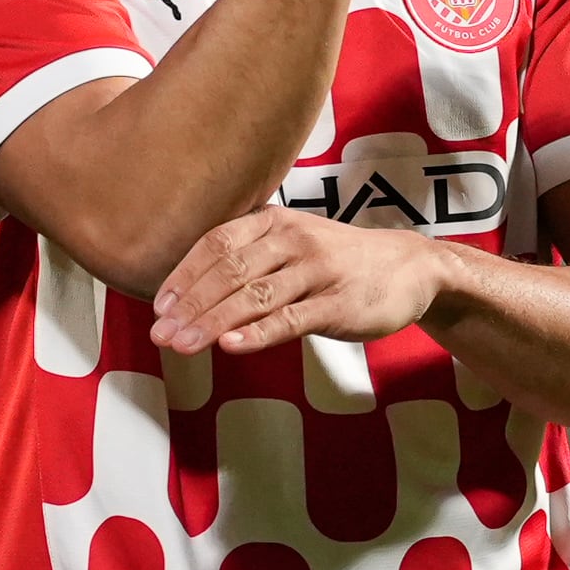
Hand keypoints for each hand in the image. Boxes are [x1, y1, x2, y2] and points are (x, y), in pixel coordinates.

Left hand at [154, 210, 450, 354]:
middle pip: (229, 271)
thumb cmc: (338, 261)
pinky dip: (258, 333)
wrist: (411, 268)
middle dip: (190, 305)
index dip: (184, 275)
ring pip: (254, 296)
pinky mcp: (339, 303)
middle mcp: (293, 240)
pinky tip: (231, 347)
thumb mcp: (292, 245)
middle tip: (160, 334)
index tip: (158, 306)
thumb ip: (247, 261)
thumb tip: (188, 296)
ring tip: (182, 344)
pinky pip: (291, 319)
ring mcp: (318, 271)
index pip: (216, 244)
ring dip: (212, 322)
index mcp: (274, 222)